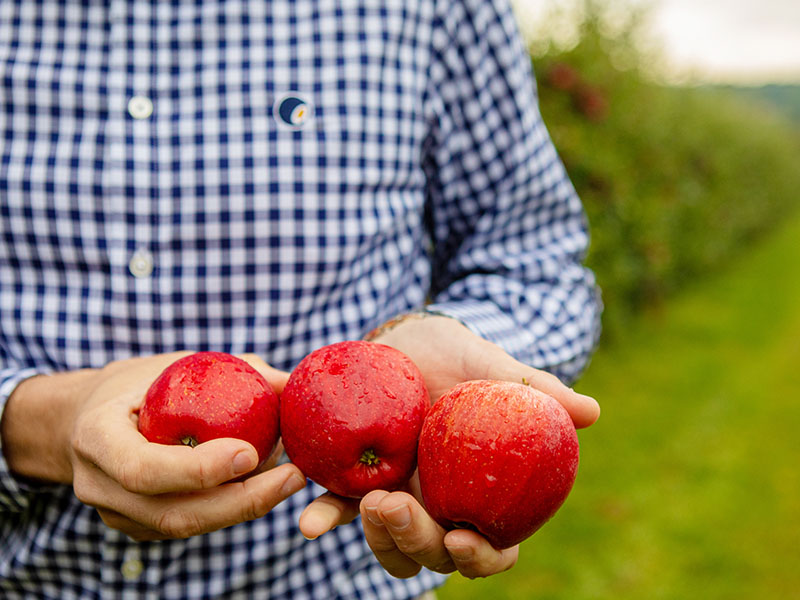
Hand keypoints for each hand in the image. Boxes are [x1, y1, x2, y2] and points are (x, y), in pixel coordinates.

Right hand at [2, 352, 306, 540]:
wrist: (94, 415)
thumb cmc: (144, 381)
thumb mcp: (178, 364)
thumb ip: (234, 370)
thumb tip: (289, 382)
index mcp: (96, 438)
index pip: (142, 469)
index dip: (197, 469)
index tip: (249, 451)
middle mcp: (98, 486)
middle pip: (172, 514)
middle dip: (240, 500)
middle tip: (293, 476)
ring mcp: (117, 514)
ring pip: (186, 526)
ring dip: (245, 507)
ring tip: (290, 480)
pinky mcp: (139, 526)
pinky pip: (190, 524)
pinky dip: (231, 508)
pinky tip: (266, 485)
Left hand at [297, 312, 598, 576]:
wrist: (408, 340)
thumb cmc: (461, 358)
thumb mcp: (496, 369)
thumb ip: (538, 391)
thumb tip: (591, 411)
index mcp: (482, 494)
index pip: (493, 548)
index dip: (483, 560)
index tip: (464, 541)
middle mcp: (440, 505)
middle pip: (435, 554)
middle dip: (418, 542)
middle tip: (395, 507)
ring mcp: (397, 496)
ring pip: (390, 545)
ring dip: (378, 539)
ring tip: (368, 503)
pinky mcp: (354, 479)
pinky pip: (339, 508)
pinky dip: (326, 518)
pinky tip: (311, 521)